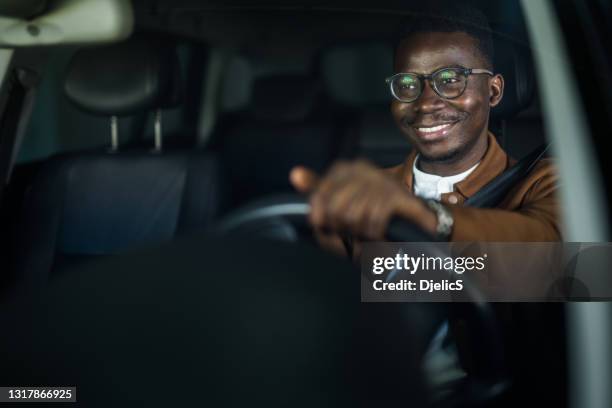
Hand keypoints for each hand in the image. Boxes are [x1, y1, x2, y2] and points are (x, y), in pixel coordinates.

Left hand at [289, 160, 436, 239]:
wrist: (410, 228)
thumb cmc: (368, 217)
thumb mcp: (337, 205)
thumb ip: (316, 191)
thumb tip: (295, 174)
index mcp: (344, 169)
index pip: (319, 194)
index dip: (320, 218)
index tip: (326, 228)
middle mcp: (362, 169)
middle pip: (335, 208)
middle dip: (342, 228)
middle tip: (352, 234)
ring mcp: (382, 181)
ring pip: (354, 215)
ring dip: (360, 233)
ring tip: (366, 234)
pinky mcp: (399, 196)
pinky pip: (375, 219)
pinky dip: (374, 233)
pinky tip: (378, 234)